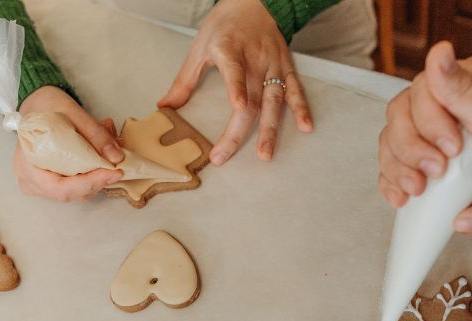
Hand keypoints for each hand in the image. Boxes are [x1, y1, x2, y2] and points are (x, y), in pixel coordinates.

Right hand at [13, 86, 123, 201]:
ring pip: (75, 192)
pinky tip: (100, 158)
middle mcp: (30, 181)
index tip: (114, 172)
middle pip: (70, 193)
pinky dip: (91, 175)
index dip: (89, 183)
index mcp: (27, 165)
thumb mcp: (72, 112)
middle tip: (117, 164)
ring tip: (109, 153)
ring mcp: (39, 185)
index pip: (60, 188)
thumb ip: (95, 134)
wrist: (35, 105)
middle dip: (98, 180)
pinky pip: (74, 186)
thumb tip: (117, 157)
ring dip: (97, 177)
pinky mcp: (49, 183)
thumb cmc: (46, 106)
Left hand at [159, 0, 312, 163]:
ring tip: (265, 154)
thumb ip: (184, 81)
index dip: (236, 88)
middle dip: (237, 131)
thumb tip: (165, 107)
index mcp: (229, 49)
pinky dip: (301, 108)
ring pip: (273, 100)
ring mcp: (272, 64)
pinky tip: (306, 126)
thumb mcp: (199, 48)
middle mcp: (254, 58)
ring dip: (270, 129)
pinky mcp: (286, 67)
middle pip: (250, 98)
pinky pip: (295, 89)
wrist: (254, 2)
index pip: (234, 69)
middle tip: (224, 155)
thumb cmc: (223, 27)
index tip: (238, 106)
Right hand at [378, 41, 471, 206]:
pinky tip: (405, 196)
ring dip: (399, 168)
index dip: (429, 122)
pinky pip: (385, 167)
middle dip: (413, 149)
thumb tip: (439, 51)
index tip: (453, 149)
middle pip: (398, 116)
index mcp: (461, 84)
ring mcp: (422, 134)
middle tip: (439, 171)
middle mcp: (437, 104)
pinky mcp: (413, 161)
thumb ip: (468, 89)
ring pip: (388, 142)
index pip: (421, 90)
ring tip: (422, 188)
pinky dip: (391, 183)